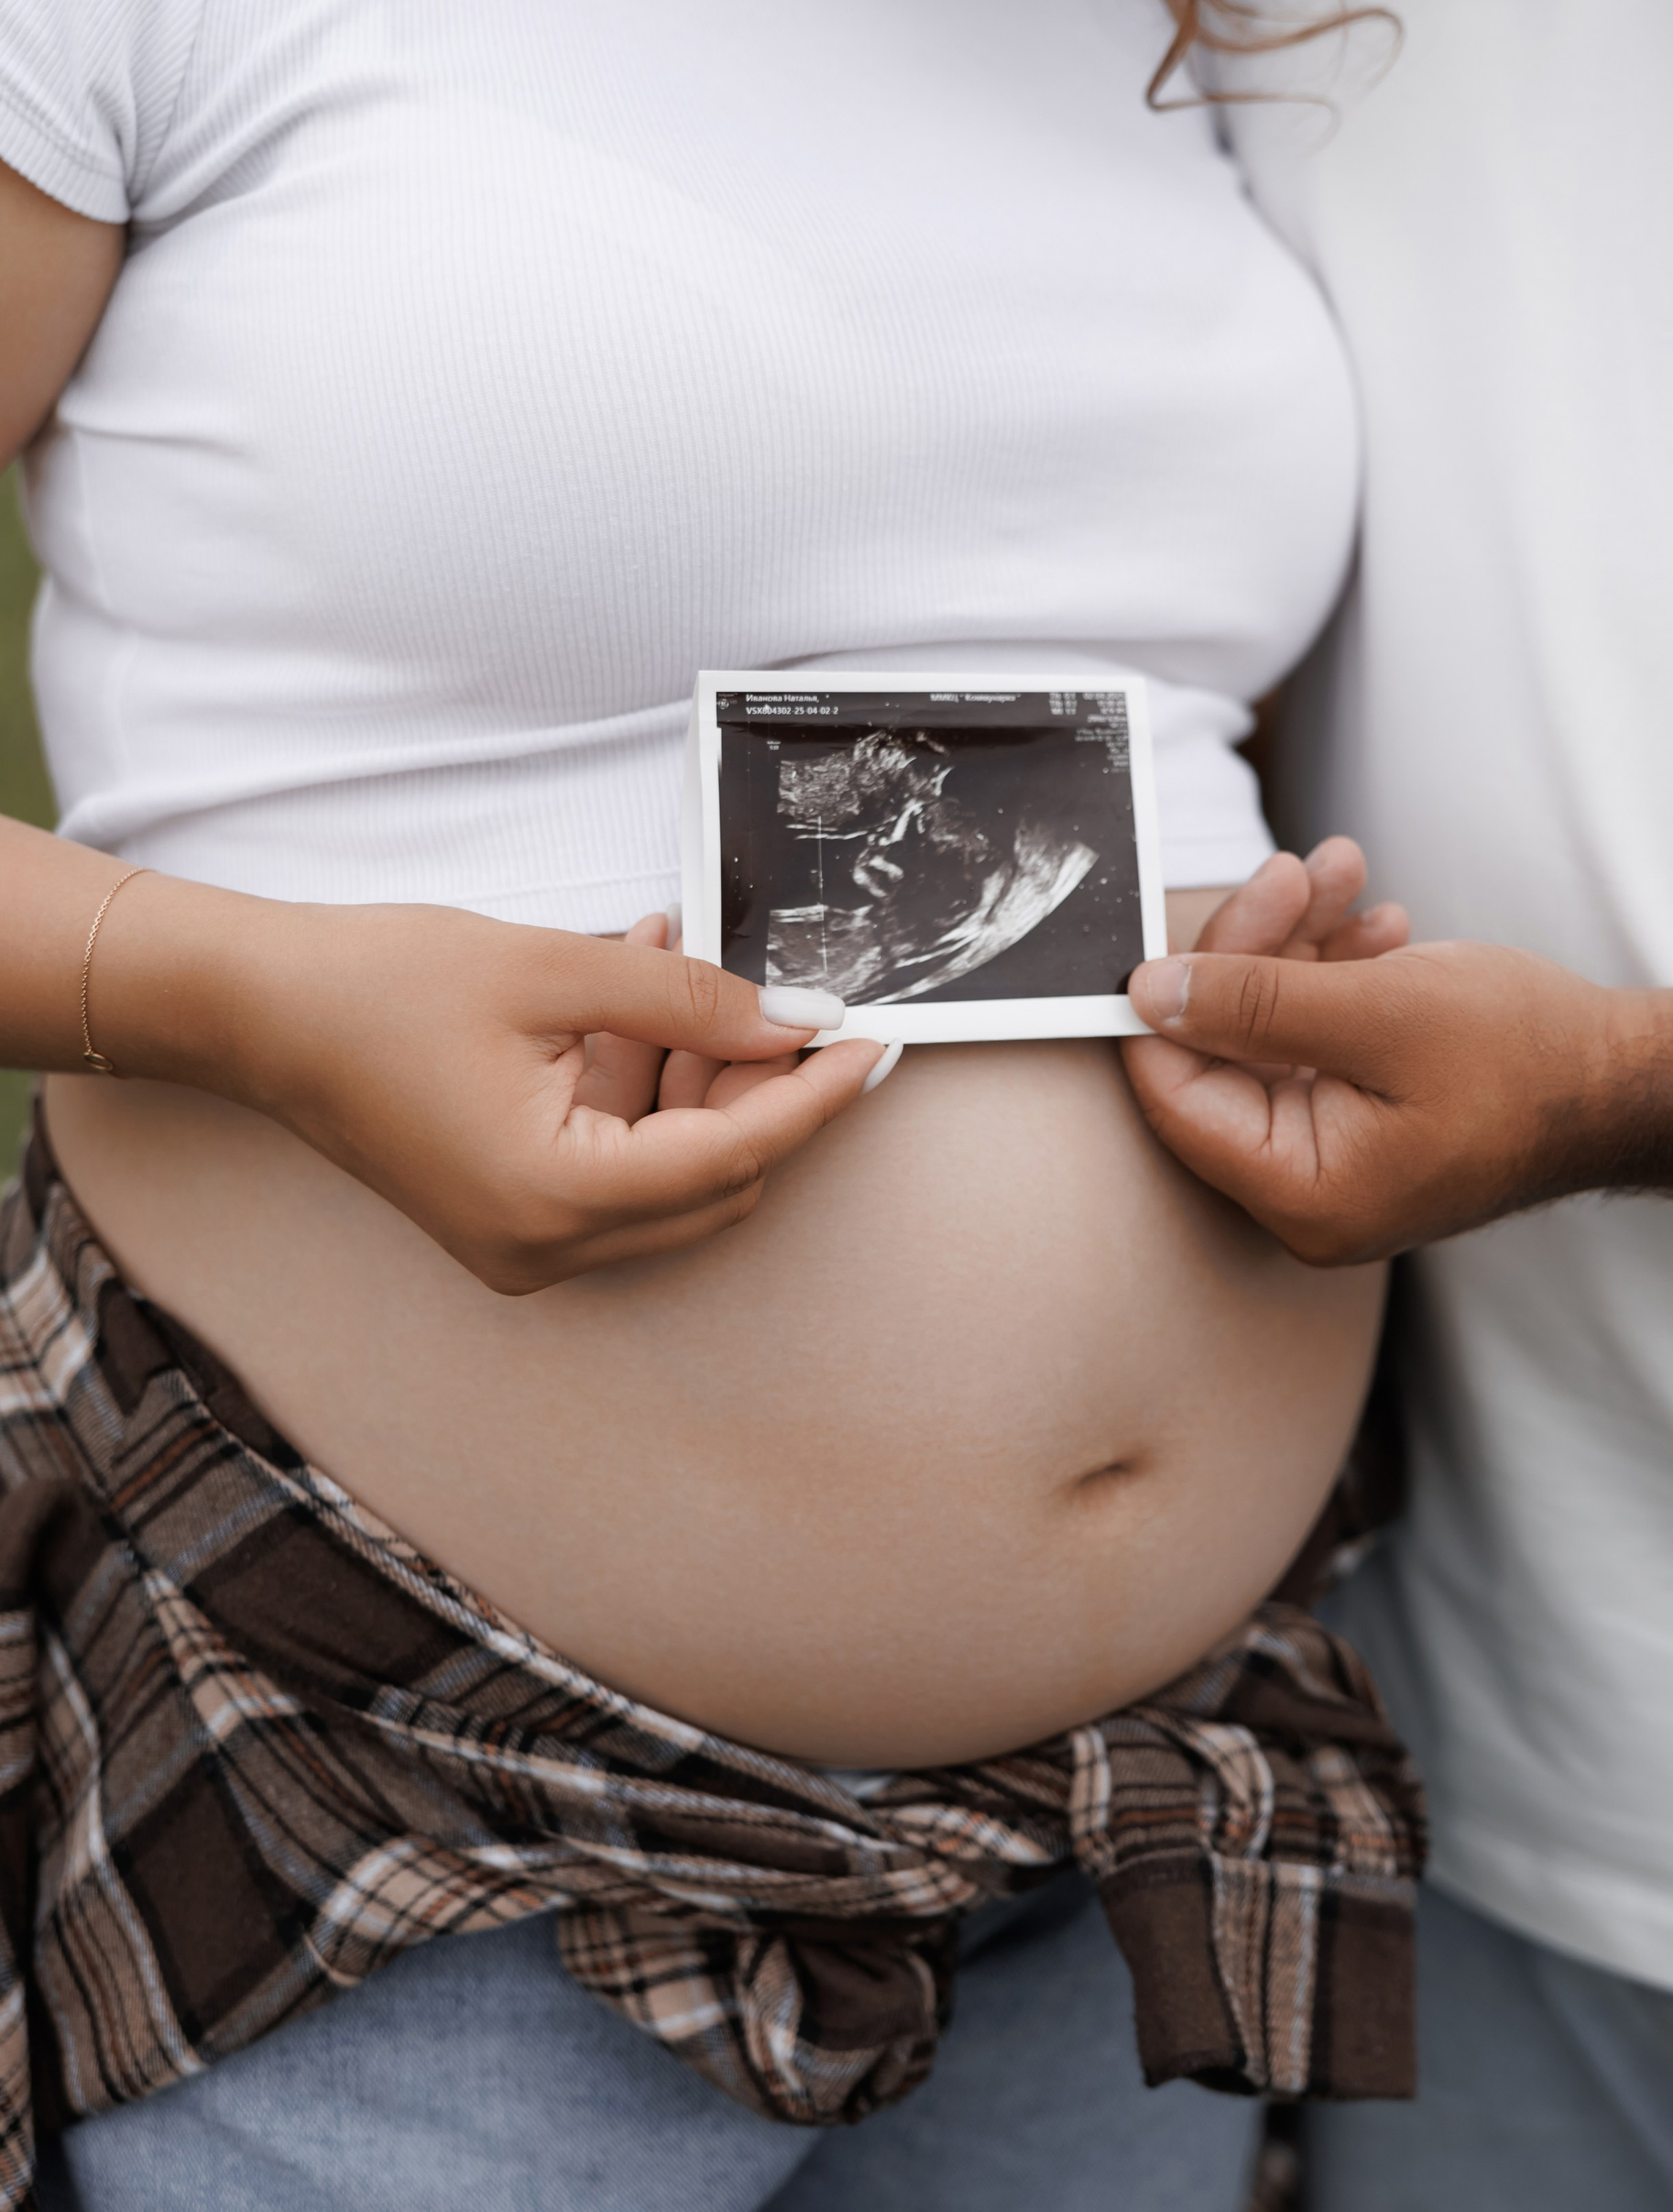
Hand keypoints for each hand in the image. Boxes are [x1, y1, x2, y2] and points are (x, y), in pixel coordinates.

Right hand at [99, 884, 881, 1293]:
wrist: (256, 1011)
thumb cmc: (378, 987)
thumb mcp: (554, 970)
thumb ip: (689, 1001)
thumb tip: (795, 1021)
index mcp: (557, 1198)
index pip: (735, 1155)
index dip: (815, 1095)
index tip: (877, 1044)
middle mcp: (545, 1247)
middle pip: (713, 1180)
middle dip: (754, 1086)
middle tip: (776, 994)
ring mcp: (524, 1244)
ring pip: (669, 1174)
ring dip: (693, 1077)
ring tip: (679, 963)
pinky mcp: (508, 1218)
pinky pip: (614, 1164)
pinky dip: (639, 1089)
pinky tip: (636, 995)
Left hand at [1122, 868, 1635, 1263]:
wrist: (1635, 1078)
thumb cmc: (1529, 1057)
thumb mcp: (1379, 1010)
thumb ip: (1251, 1003)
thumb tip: (1145, 994)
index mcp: (1302, 1192)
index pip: (1177, 1095)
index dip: (1167, 1001)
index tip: (1180, 918)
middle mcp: (1306, 1190)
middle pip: (1221, 1052)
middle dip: (1255, 946)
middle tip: (1296, 869)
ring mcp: (1335, 1156)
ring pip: (1268, 1029)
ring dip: (1299, 942)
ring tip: (1347, 871)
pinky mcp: (1361, 1118)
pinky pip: (1314, 1038)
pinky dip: (1333, 973)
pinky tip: (1378, 925)